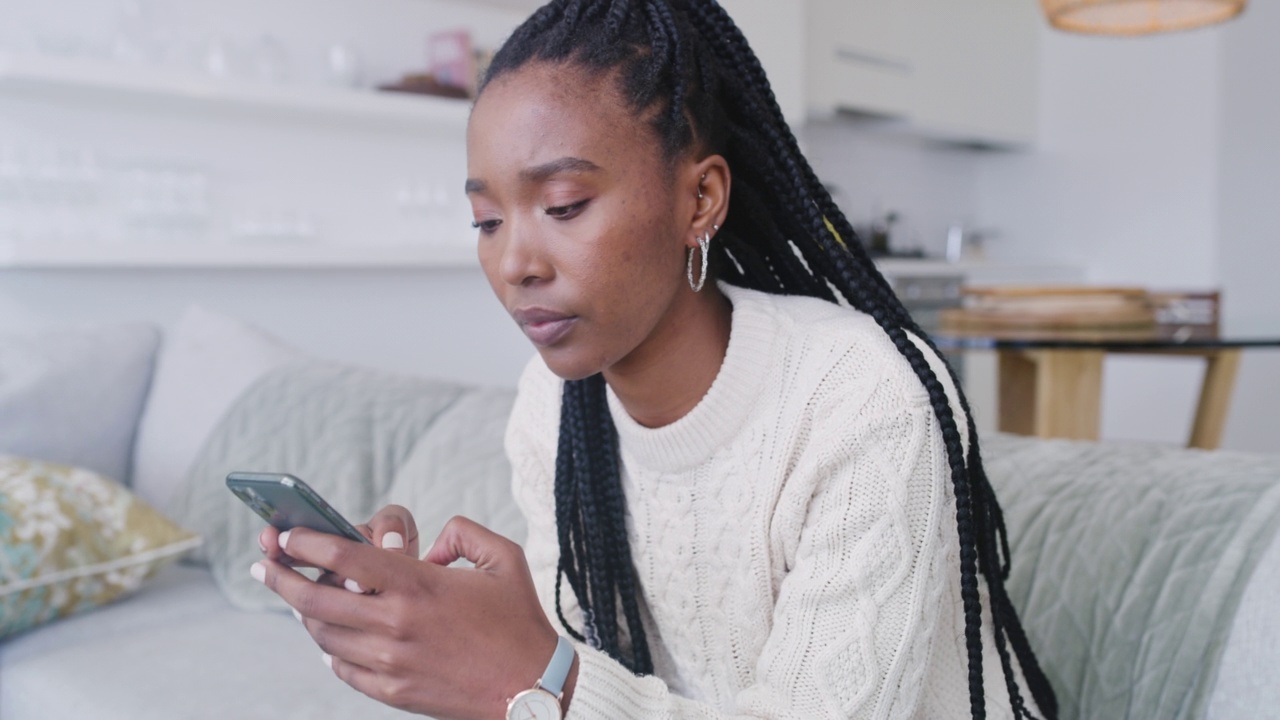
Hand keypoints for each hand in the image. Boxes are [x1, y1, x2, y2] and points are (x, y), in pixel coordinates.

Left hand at [252, 516, 568, 719]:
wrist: (533, 690)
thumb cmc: (519, 621)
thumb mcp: (502, 558)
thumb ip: (462, 533)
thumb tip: (428, 544)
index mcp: (419, 585)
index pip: (343, 556)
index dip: (305, 542)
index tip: (286, 533)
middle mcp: (396, 623)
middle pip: (314, 598)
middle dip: (279, 577)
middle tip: (263, 564)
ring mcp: (390, 661)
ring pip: (322, 634)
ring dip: (303, 613)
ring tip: (298, 598)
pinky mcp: (391, 691)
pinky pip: (341, 666)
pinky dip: (330, 648)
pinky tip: (331, 637)